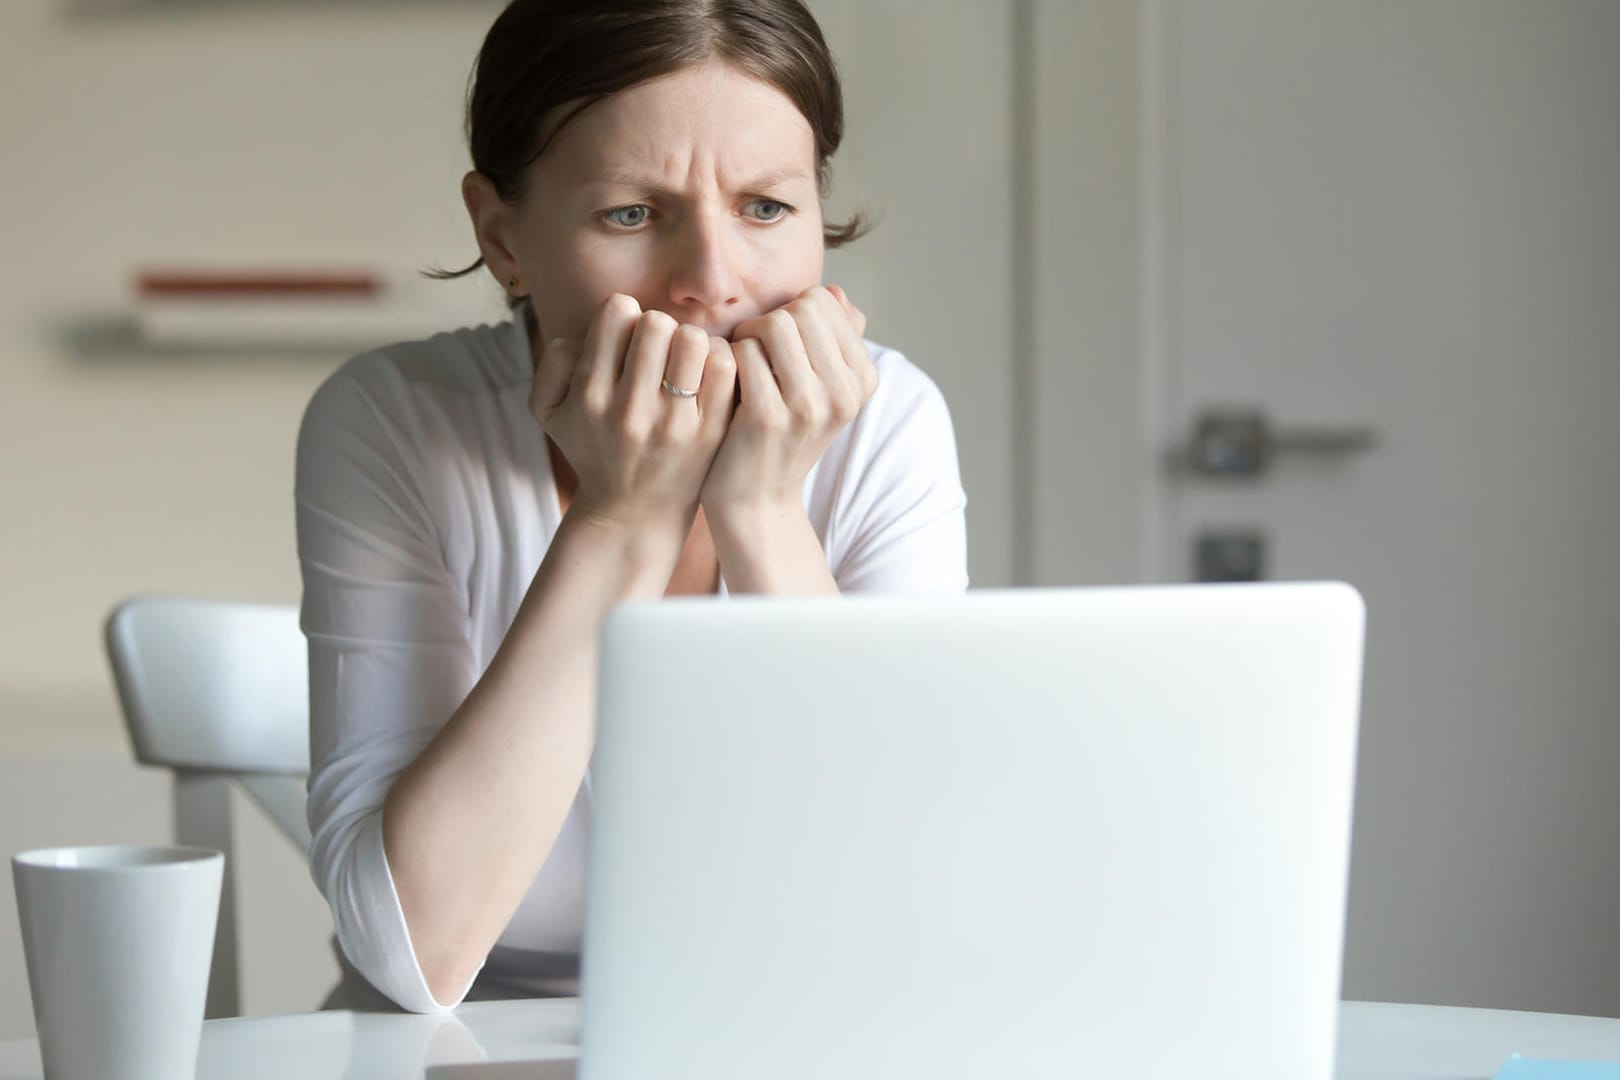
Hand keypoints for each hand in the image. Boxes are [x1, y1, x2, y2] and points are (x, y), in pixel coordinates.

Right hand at [530, 294, 736, 528]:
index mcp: (590, 396)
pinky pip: (723, 368)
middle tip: (658, 352)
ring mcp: (673, 423)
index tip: (628, 339)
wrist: (634, 513)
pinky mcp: (708, 433)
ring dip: (689, 343)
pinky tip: (705, 375)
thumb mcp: (550, 412)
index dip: (625, 316)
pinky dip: (717, 359)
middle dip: (658, 328)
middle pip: (657, 322)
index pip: (617, 312)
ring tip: (683, 363)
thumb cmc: (593, 449)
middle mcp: (630, 409)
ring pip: (692, 339)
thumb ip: (553, 363)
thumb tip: (584, 335)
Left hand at [700, 285, 876, 513]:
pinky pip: (743, 352)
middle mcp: (844, 393)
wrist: (757, 499)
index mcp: (862, 379)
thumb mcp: (819, 390)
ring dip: (747, 336)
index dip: (790, 312)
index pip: (824, 303)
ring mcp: (809, 407)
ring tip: (740, 363)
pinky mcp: (768, 417)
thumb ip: (831, 339)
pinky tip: (725, 382)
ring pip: (774, 325)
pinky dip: (727, 358)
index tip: (776, 344)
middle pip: (801, 309)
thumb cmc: (782, 434)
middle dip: (768, 320)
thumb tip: (836, 292)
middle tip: (752, 350)